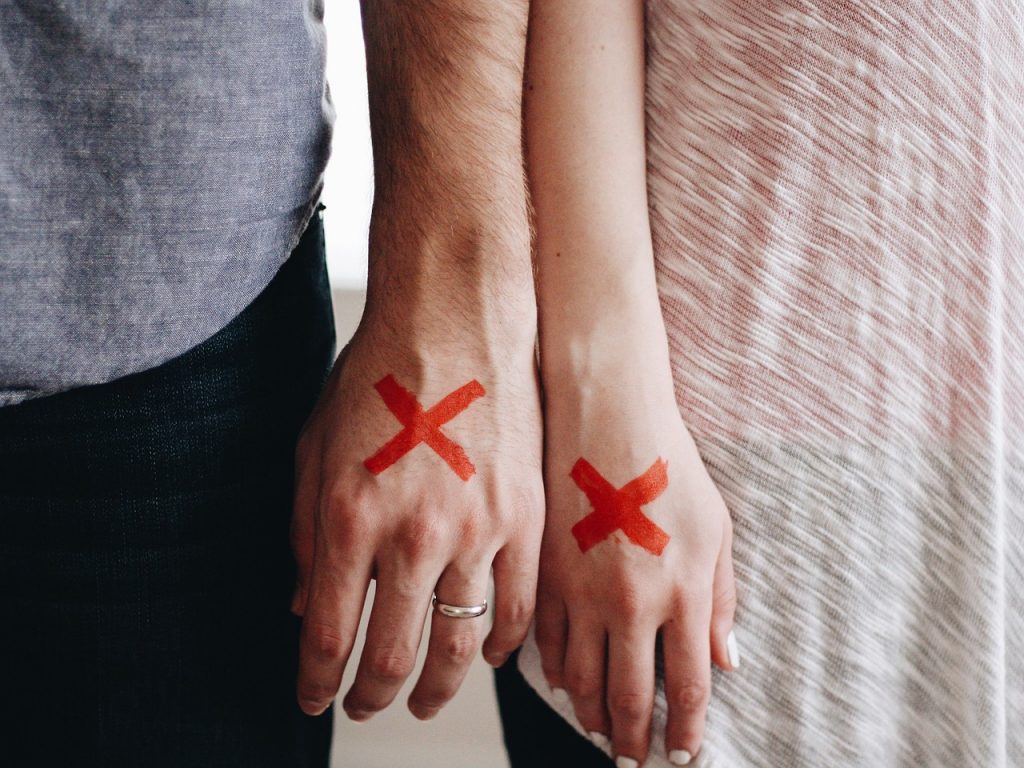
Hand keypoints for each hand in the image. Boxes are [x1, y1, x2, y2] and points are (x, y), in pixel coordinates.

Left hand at [290, 319, 542, 720]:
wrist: (456, 317)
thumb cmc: (380, 375)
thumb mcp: (316, 446)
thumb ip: (304, 531)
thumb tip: (303, 606)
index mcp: (350, 514)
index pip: (327, 635)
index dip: (316, 683)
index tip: (313, 701)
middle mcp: (414, 531)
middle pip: (393, 656)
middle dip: (372, 697)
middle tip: (364, 707)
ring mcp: (478, 527)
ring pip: (461, 644)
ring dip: (438, 687)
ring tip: (424, 700)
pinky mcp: (528, 517)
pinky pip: (520, 606)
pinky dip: (504, 645)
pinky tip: (488, 656)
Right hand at [535, 367, 738, 765]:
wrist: (606, 417)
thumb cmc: (668, 466)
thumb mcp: (714, 529)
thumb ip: (719, 600)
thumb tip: (725, 660)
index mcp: (680, 593)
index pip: (685, 688)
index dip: (683, 734)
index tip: (681, 756)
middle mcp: (630, 603)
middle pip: (627, 698)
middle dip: (632, 742)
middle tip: (633, 762)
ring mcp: (580, 591)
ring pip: (579, 679)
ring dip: (590, 715)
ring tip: (597, 729)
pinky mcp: (544, 572)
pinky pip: (543, 641)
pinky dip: (553, 671)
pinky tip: (562, 681)